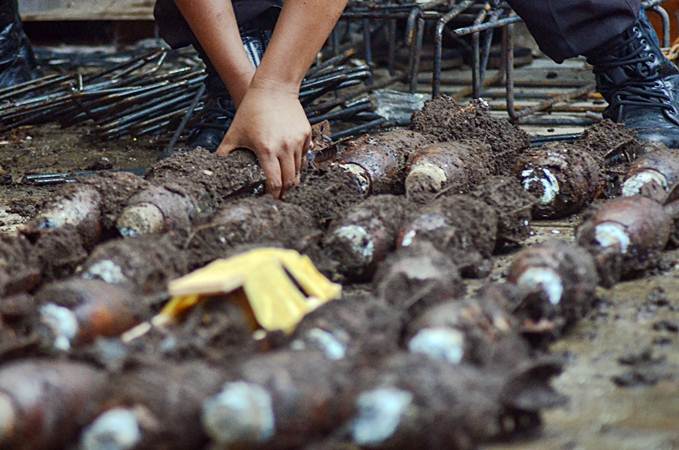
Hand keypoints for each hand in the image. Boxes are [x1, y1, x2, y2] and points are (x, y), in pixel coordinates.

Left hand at [216, 79, 310, 198]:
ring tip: (286, 182)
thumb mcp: (234, 132)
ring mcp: (297, 141)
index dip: (273, 195)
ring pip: (300, 169)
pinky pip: (305, 155)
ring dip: (293, 178)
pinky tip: (291, 164)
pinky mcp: (306, 134)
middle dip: (286, 192)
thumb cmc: (252, 110)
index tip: (270, 200)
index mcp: (266, 149)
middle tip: (280, 197)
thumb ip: (225, 153)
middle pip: (290, 181)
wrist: (273, 88)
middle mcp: (285, 147)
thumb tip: (213, 169)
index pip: (274, 182)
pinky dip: (299, 162)